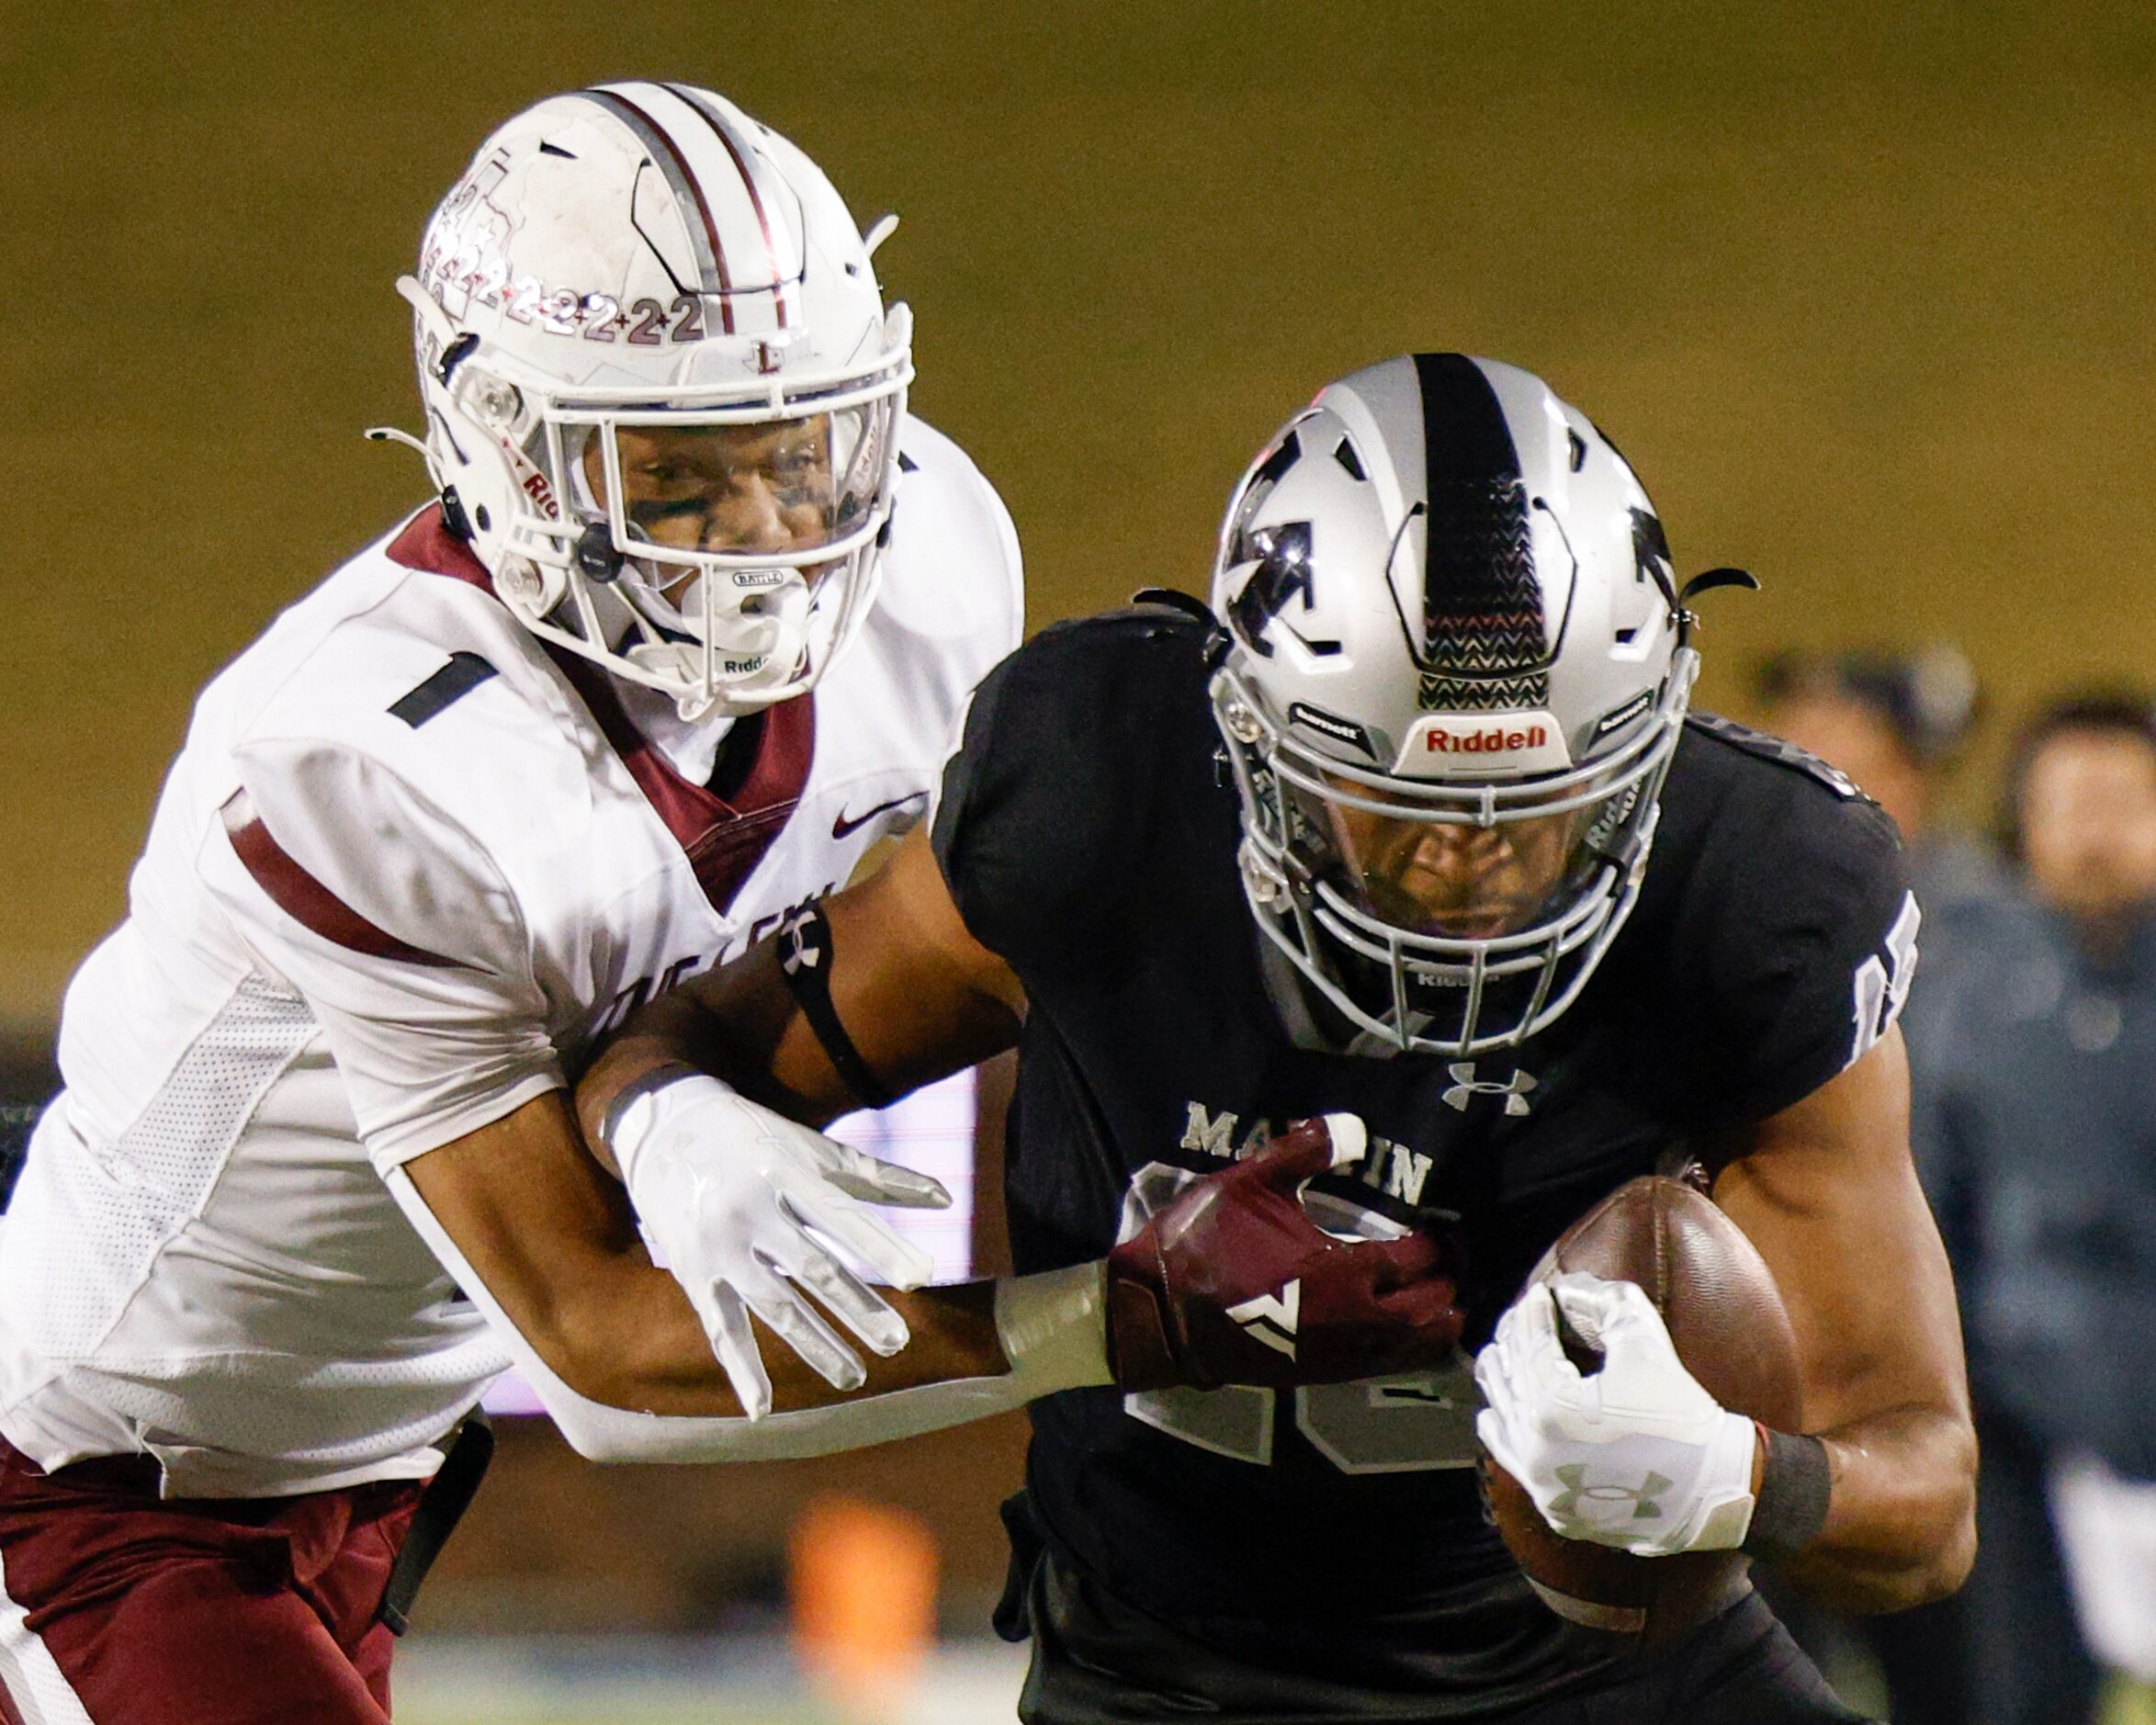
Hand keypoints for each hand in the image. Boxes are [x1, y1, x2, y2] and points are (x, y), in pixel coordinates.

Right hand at [610, 1072, 950, 1417]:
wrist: (662, 1127)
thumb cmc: (757, 1140)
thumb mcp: (814, 1150)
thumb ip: (880, 1178)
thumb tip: (947, 1200)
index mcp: (784, 1173)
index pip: (841, 1216)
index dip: (881, 1247)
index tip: (920, 1278)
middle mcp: (749, 1211)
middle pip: (811, 1268)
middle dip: (856, 1308)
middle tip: (897, 1343)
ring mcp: (718, 1246)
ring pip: (773, 1306)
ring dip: (815, 1346)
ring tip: (855, 1379)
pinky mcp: (693, 1274)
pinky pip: (720, 1329)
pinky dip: (741, 1370)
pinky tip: (763, 1410)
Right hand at [1104, 1114, 1462, 1391]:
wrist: (1160, 1317)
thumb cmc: (1204, 1244)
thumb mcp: (1248, 1182)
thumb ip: (1305, 1151)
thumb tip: (1355, 1126)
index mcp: (1340, 1271)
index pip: (1417, 1259)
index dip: (1443, 1243)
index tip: (1452, 1226)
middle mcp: (1353, 1320)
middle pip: (1431, 1307)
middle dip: (1451, 1280)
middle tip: (1459, 1256)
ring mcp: (1340, 1354)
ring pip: (1416, 1346)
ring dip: (1440, 1319)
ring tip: (1448, 1294)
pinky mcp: (1322, 1373)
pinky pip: (1389, 1365)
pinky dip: (1413, 1347)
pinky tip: (1411, 1328)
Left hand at [1474, 1271, 1758, 1555]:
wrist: (1714, 1488)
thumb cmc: (1681, 1412)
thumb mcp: (1645, 1343)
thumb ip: (1606, 1304)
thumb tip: (1570, 1288)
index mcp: (1554, 1409)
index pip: (1533, 1347)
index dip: (1535, 1314)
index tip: (1538, 1294)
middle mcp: (1536, 1450)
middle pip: (1510, 1381)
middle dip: (1514, 1343)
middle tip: (1520, 1320)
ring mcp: (1543, 1484)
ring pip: (1503, 1420)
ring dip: (1501, 1383)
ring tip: (1500, 1354)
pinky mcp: (1556, 1508)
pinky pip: (1512, 1462)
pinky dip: (1502, 1432)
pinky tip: (1493, 1413)